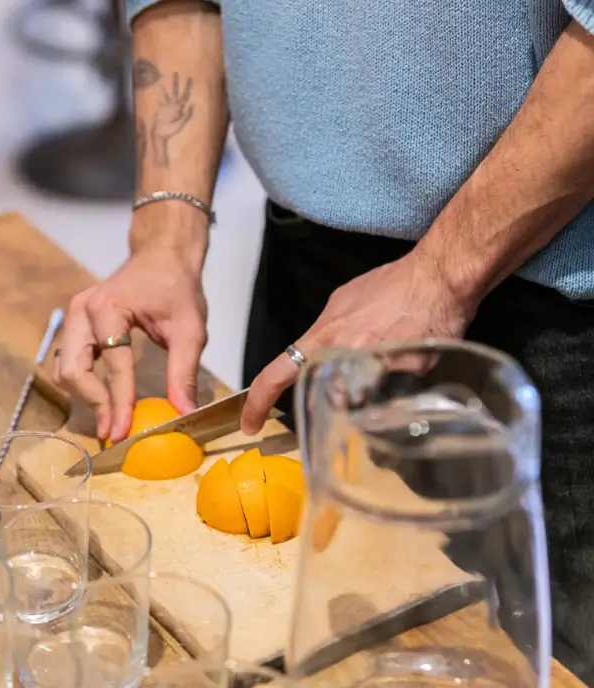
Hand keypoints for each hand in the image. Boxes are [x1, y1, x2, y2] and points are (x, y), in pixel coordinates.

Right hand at [55, 248, 207, 441]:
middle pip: (72, 370)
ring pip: (63, 369)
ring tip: (110, 415)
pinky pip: (69, 361)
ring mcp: (73, 317)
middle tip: (114, 429)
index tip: (121, 432)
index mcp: (108, 308)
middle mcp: (82, 312)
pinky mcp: (74, 325)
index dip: (118, 401)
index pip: (113, 364)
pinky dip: (83, 383)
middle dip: (93, 402)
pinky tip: (104, 396)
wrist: (162, 257)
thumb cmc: (176, 288)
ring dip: (84, 395)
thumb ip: (184, 371)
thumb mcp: (189, 329)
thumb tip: (184, 412)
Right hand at [240, 250, 478, 433]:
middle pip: (296, 363)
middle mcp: (328, 324)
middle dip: (303, 388)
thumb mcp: (410, 364)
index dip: (258, 402)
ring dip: (334, 364)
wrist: (445, 268)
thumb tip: (350, 401)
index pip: (277, 374)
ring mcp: (338, 305)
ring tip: (369, 371)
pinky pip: (339, 325)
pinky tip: (378, 343)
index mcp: (334, 344)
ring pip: (321, 345)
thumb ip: (375, 382)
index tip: (250, 423)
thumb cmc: (434, 314)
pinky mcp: (350, 294)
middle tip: (319, 408)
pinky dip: (350, 342)